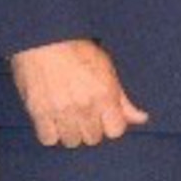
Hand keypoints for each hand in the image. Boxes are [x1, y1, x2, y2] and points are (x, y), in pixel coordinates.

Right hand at [11, 38, 148, 147]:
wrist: (43, 39)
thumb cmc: (77, 50)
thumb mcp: (107, 70)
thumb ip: (123, 100)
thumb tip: (141, 119)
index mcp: (104, 95)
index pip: (116, 131)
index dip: (111, 125)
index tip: (104, 117)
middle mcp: (84, 106)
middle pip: (93, 138)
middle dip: (91, 129)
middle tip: (84, 114)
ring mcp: (60, 111)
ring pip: (71, 141)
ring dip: (71, 133)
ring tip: (68, 118)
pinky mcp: (38, 112)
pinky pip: (48, 139)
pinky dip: (51, 134)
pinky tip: (52, 121)